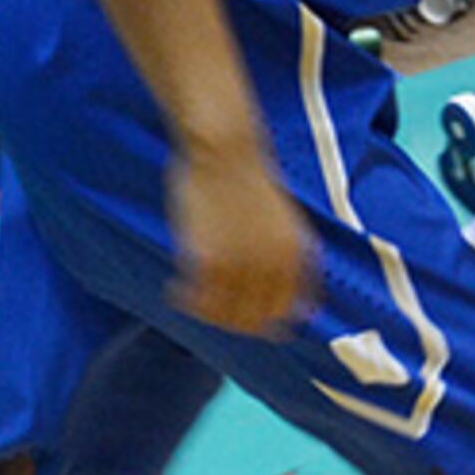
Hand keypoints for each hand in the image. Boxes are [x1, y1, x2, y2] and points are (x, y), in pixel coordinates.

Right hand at [169, 139, 308, 336]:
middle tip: (211, 312)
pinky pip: (200, 300)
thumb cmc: (248, 181)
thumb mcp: (281, 223)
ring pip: (227, 315)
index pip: (288, 310)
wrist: (228, 151)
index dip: (267, 322)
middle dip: (234, 322)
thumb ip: (281, 258)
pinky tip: (175, 289)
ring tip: (190, 298)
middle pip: (258, 320)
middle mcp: (276, 265)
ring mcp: (245, 265)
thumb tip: (277, 297)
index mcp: (298, 255)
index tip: (247, 324)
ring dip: (207, 313)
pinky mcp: (211, 260)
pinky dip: (187, 301)